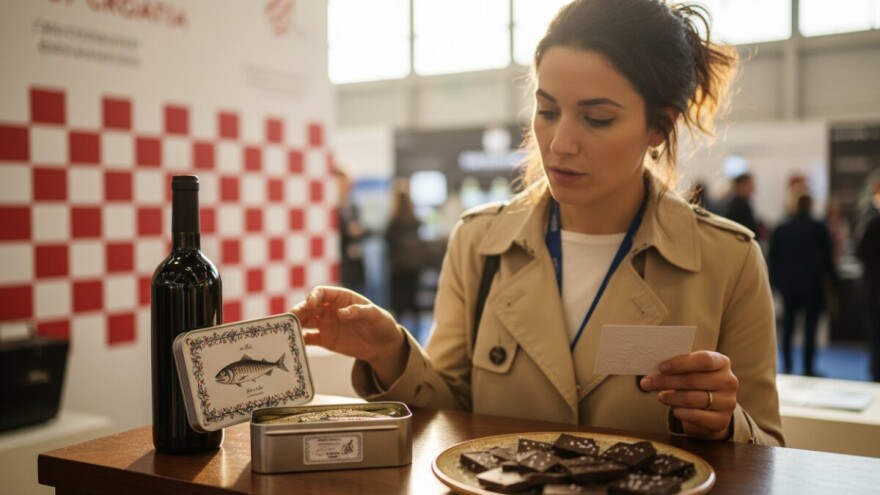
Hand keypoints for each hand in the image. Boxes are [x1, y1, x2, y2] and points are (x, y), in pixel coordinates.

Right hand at [290, 286, 406, 386]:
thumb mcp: (375, 315)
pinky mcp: (325, 340)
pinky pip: (308, 338)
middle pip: (309, 306)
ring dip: (295, 324)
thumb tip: (341, 313)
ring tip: (287, 330)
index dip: (313, 297)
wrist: (383, 345)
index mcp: (340, 298)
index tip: (310, 304)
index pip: (321, 292)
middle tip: (290, 317)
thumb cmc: (381, 323)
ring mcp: (325, 324)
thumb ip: (359, 312)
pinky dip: (300, 340)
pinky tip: (293, 343)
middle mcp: (329, 309)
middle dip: (299, 310)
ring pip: (305, 321)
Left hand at [639, 351, 737, 439]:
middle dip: (666, 381)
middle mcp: (728, 381)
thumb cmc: (697, 383)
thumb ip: (679, 367)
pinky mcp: (722, 421)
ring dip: (671, 397)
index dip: (680, 363)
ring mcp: (727, 402)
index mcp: (722, 362)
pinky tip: (674, 410)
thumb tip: (655, 368)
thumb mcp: (692, 370)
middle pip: (693, 380)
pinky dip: (681, 413)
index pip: (704, 360)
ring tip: (660, 396)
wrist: (713, 409)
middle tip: (647, 383)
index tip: (661, 367)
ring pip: (692, 398)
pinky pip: (696, 416)